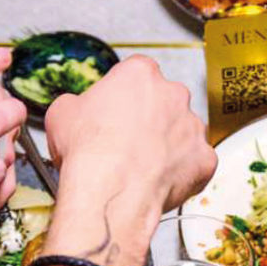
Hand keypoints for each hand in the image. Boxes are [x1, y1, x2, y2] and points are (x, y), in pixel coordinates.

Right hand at [45, 57, 216, 262]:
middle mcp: (174, 94)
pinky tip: (159, 181)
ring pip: (183, 133)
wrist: (112, 191)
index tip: (116, 111)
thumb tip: (77, 110)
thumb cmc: (90, 152)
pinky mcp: (205, 158)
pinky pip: (196, 163)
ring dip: (168, 145)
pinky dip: (182, 172)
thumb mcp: (62, 114)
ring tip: (142, 166)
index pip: (137, 76)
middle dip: (150, 120)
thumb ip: (78, 104)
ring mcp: (193, 126)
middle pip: (165, 102)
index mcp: (140, 74)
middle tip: (128, 142)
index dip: (125, 97)